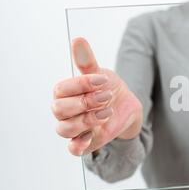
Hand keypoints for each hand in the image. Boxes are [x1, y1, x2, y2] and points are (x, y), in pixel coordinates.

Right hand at [51, 38, 142, 155]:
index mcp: (65, 92)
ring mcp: (73, 127)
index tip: (102, 80)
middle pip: (59, 109)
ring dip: (87, 120)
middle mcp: (65, 110)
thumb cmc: (108, 88)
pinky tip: (92, 135)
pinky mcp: (84, 142)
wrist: (127, 107)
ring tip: (107, 111)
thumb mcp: (101, 74)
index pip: (60, 89)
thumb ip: (88, 61)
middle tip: (107, 97)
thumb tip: (78, 40)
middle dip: (85, 102)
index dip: (81, 84)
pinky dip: (78, 144)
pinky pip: (72, 149)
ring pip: (64, 129)